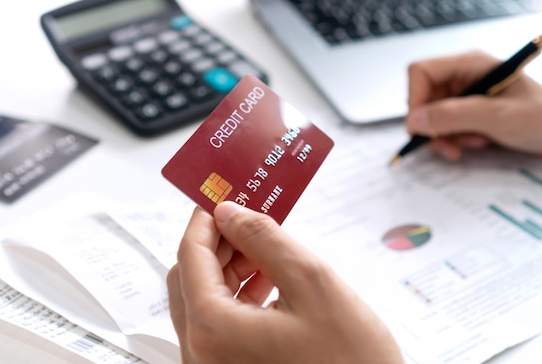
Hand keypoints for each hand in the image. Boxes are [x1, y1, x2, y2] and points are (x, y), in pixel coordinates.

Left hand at [167, 202, 403, 363]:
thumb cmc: (351, 361)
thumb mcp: (313, 282)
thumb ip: (264, 239)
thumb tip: (231, 213)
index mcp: (214, 330)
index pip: (190, 256)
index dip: (206, 218)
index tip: (222, 195)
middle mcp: (202, 354)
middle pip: (191, 278)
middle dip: (218, 242)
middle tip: (247, 217)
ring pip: (204, 300)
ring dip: (229, 267)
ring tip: (264, 247)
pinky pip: (219, 323)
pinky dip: (237, 294)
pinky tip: (268, 279)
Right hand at [405, 50, 541, 159]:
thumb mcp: (499, 116)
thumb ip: (454, 116)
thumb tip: (415, 120)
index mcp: (469, 64)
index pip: (421, 73)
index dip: (415, 99)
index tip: (421, 126)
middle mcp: (464, 77)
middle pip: (423, 98)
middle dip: (431, 125)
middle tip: (448, 144)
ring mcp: (466, 96)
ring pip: (431, 117)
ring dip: (444, 136)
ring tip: (469, 144)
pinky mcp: (470, 114)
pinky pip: (445, 127)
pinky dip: (453, 140)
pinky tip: (475, 144)